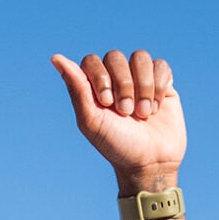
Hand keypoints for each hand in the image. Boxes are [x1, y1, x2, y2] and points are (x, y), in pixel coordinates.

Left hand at [50, 49, 184, 192]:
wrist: (150, 162)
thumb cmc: (116, 145)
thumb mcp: (92, 120)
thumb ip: (76, 88)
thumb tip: (55, 58)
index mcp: (94, 86)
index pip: (91, 61)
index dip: (99, 77)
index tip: (106, 104)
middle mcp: (116, 78)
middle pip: (116, 57)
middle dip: (122, 85)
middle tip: (125, 112)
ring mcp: (140, 79)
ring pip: (141, 57)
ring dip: (142, 86)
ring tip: (144, 113)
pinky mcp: (163, 83)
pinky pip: (161, 66)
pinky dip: (159, 86)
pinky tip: (156, 108)